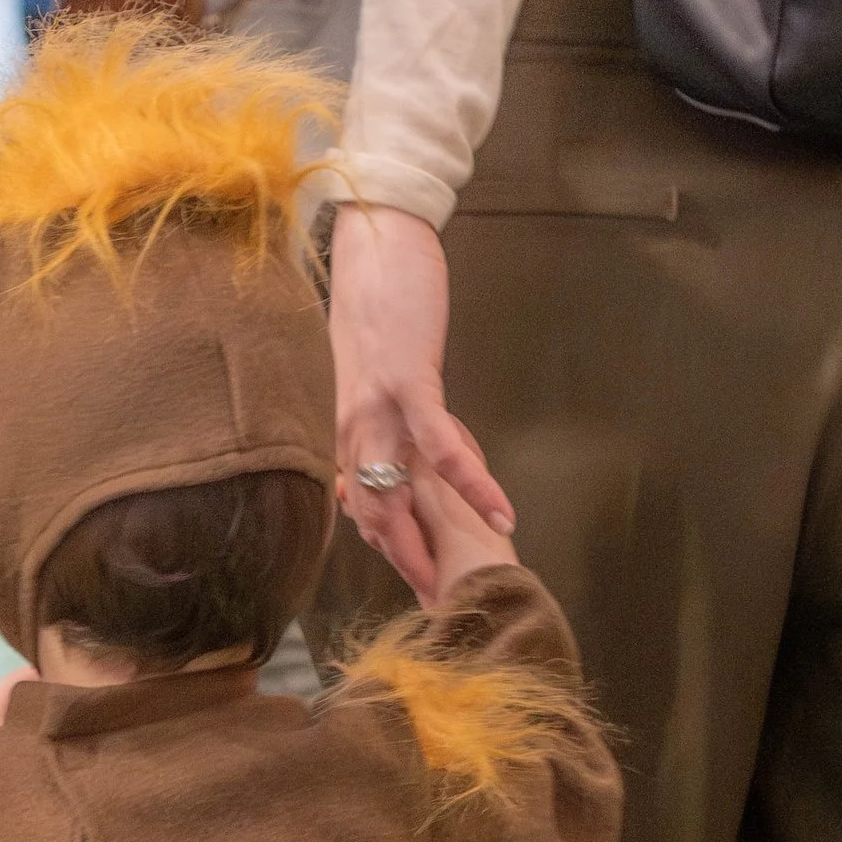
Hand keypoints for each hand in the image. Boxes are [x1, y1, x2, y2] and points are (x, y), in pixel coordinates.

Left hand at [328, 202, 511, 602]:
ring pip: (396, 489)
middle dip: (406, 561)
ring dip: (432, 538)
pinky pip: (439, 444)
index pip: (356, 502)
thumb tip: (374, 450)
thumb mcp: (363, 365)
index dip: (384, 546)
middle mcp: (349, 424)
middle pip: (371, 511)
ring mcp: (376, 405)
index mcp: (341, 424)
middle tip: (440, 601)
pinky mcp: (408, 381)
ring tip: (466, 576)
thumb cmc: (374, 297)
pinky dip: (471, 481)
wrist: (375, 239)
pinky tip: (500, 512)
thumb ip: (368, 412)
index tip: (413, 580)